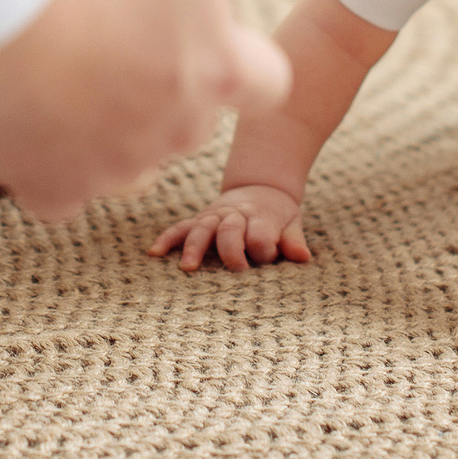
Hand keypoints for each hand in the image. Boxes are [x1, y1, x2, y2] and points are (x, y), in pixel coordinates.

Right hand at [0, 0, 375, 220]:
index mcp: (223, 71)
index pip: (263, 80)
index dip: (233, 51)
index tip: (190, 19)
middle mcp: (178, 132)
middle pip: (189, 115)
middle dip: (164, 81)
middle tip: (111, 23)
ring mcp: (114, 168)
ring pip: (128, 154)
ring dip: (109, 118)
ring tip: (67, 57)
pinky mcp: (51, 189)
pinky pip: (63, 186)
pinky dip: (50, 155)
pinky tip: (29, 103)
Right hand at [149, 184, 309, 270]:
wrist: (261, 188)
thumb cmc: (277, 217)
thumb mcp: (292, 223)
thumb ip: (293, 241)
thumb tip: (303, 257)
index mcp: (261, 217)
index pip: (261, 236)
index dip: (265, 250)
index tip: (268, 259)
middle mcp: (235, 215)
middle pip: (230, 230)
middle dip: (232, 250)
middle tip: (236, 270)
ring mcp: (214, 216)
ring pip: (202, 229)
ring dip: (195, 247)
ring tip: (187, 268)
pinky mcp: (199, 220)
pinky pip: (181, 228)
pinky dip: (167, 238)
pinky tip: (154, 252)